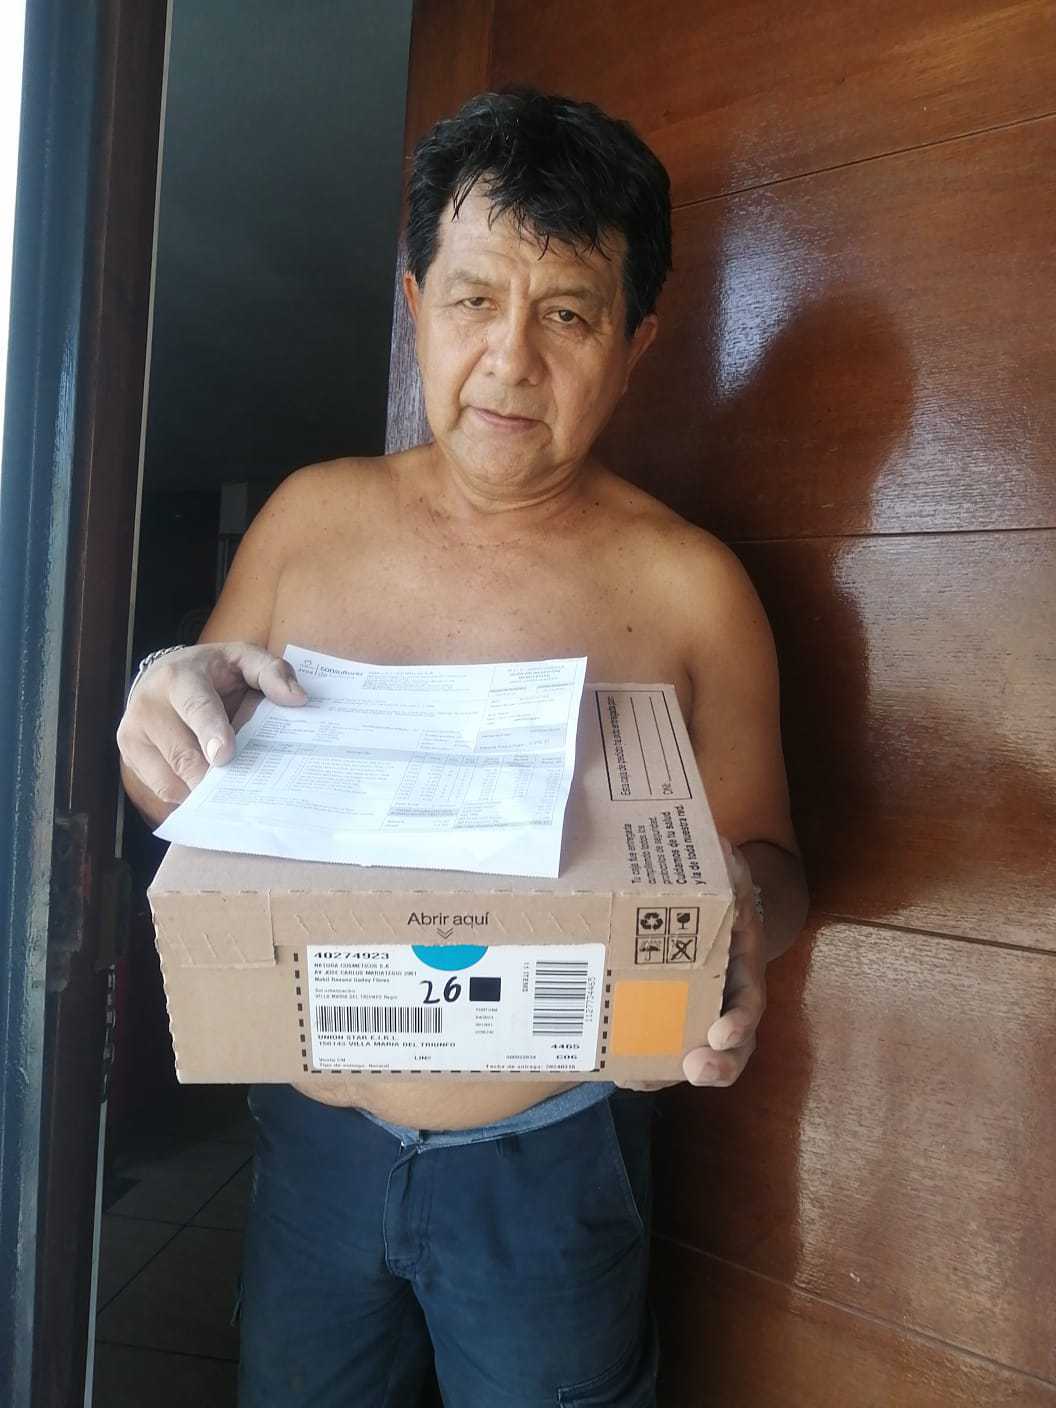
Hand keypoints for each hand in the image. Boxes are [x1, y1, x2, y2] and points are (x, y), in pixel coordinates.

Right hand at [117, 640, 305, 804]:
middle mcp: (149, 704)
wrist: (165, 675)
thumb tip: (298, 699)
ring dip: (204, 789)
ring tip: (230, 790)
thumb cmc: (213, 671)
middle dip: (214, 777)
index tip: (225, 756)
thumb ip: (272, 673)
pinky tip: (209, 789)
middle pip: (184, 754)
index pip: (196, 708)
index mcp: (180, 677)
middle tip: (245, 790)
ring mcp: (133, 731)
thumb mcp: (244, 660)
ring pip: (173, 777)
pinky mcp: (130, 753)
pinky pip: (163, 789)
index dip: (211, 732)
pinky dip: (189, 794)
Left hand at [616, 838, 766, 1091]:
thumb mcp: (723, 868)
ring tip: (638, 1079)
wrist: (691, 897)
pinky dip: (639, 1063)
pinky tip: (614, 1069)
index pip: (749, 1003)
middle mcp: (721, 998)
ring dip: (667, 1074)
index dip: (738, 1023)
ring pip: (690, 1058)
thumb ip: (725, 862)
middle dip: (715, 1067)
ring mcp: (692, 1014)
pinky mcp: (660, 1019)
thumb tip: (721, 848)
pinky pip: (656, 1050)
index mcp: (739, 966)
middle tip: (694, 1070)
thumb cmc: (711, 887)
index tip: (721, 1035)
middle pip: (728, 1048)